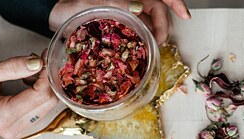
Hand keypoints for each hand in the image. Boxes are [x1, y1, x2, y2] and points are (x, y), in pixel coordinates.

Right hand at [0, 53, 57, 137]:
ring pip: (48, 104)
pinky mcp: (24, 125)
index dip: (46, 74)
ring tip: (31, 71)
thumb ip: (12, 67)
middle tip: (41, 61)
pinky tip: (30, 82)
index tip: (45, 59)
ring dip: (44, 84)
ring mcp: (19, 128)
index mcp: (1, 115)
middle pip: (48, 101)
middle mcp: (12, 126)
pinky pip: (43, 107)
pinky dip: (41, 91)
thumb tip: (37, 63)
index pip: (40, 95)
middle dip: (47, 78)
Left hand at [49, 0, 190, 44]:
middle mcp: (131, 3)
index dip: (176, 4)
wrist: (57, 14)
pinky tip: (141, 47)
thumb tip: (141, 6)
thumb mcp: (93, 3)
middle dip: (163, 27)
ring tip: (151, 49)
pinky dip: (143, 38)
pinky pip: (138, 29)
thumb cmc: (71, 6)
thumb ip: (118, 2)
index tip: (186, 15)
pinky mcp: (120, 23)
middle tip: (159, 44)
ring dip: (154, 35)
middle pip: (158, 12)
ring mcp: (126, 13)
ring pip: (149, 23)